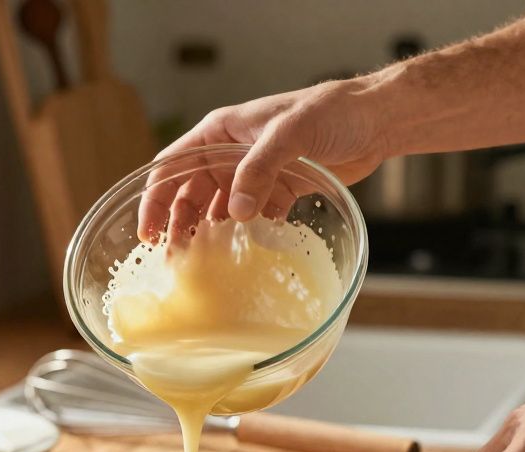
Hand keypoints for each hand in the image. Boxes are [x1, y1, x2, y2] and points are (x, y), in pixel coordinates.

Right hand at [138, 79, 387, 244]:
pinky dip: (246, 238)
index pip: (173, 167)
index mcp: (220, 133)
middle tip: (173, 262)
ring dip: (209, 237)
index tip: (149, 233)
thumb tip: (236, 213)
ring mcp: (253, 177)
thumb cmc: (330, 111)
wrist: (375, 120)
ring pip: (219, 211)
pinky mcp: (278, 193)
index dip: (156, 200)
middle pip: (190, 196)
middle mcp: (230, 156)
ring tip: (201, 267)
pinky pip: (252, 220)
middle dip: (179, 227)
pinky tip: (243, 258)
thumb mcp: (289, 133)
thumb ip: (259, 170)